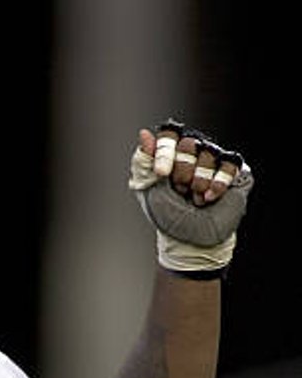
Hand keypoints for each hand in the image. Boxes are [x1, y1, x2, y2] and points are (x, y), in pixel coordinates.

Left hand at [129, 119, 253, 273]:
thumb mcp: (149, 192)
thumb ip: (143, 162)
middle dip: (182, 172)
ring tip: (195, 199)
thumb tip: (144, 134)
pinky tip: (209, 198)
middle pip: (189, 143)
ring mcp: (215, 162)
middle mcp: (194, 155)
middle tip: (180, 190)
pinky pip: (227, 165)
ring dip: (198, 182)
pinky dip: (217, 184)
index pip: (169, 135)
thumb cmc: (169, 219)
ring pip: (209, 153)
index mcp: (172, 156)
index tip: (162, 174)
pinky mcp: (234, 172)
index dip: (165, 152)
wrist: (192, 242)